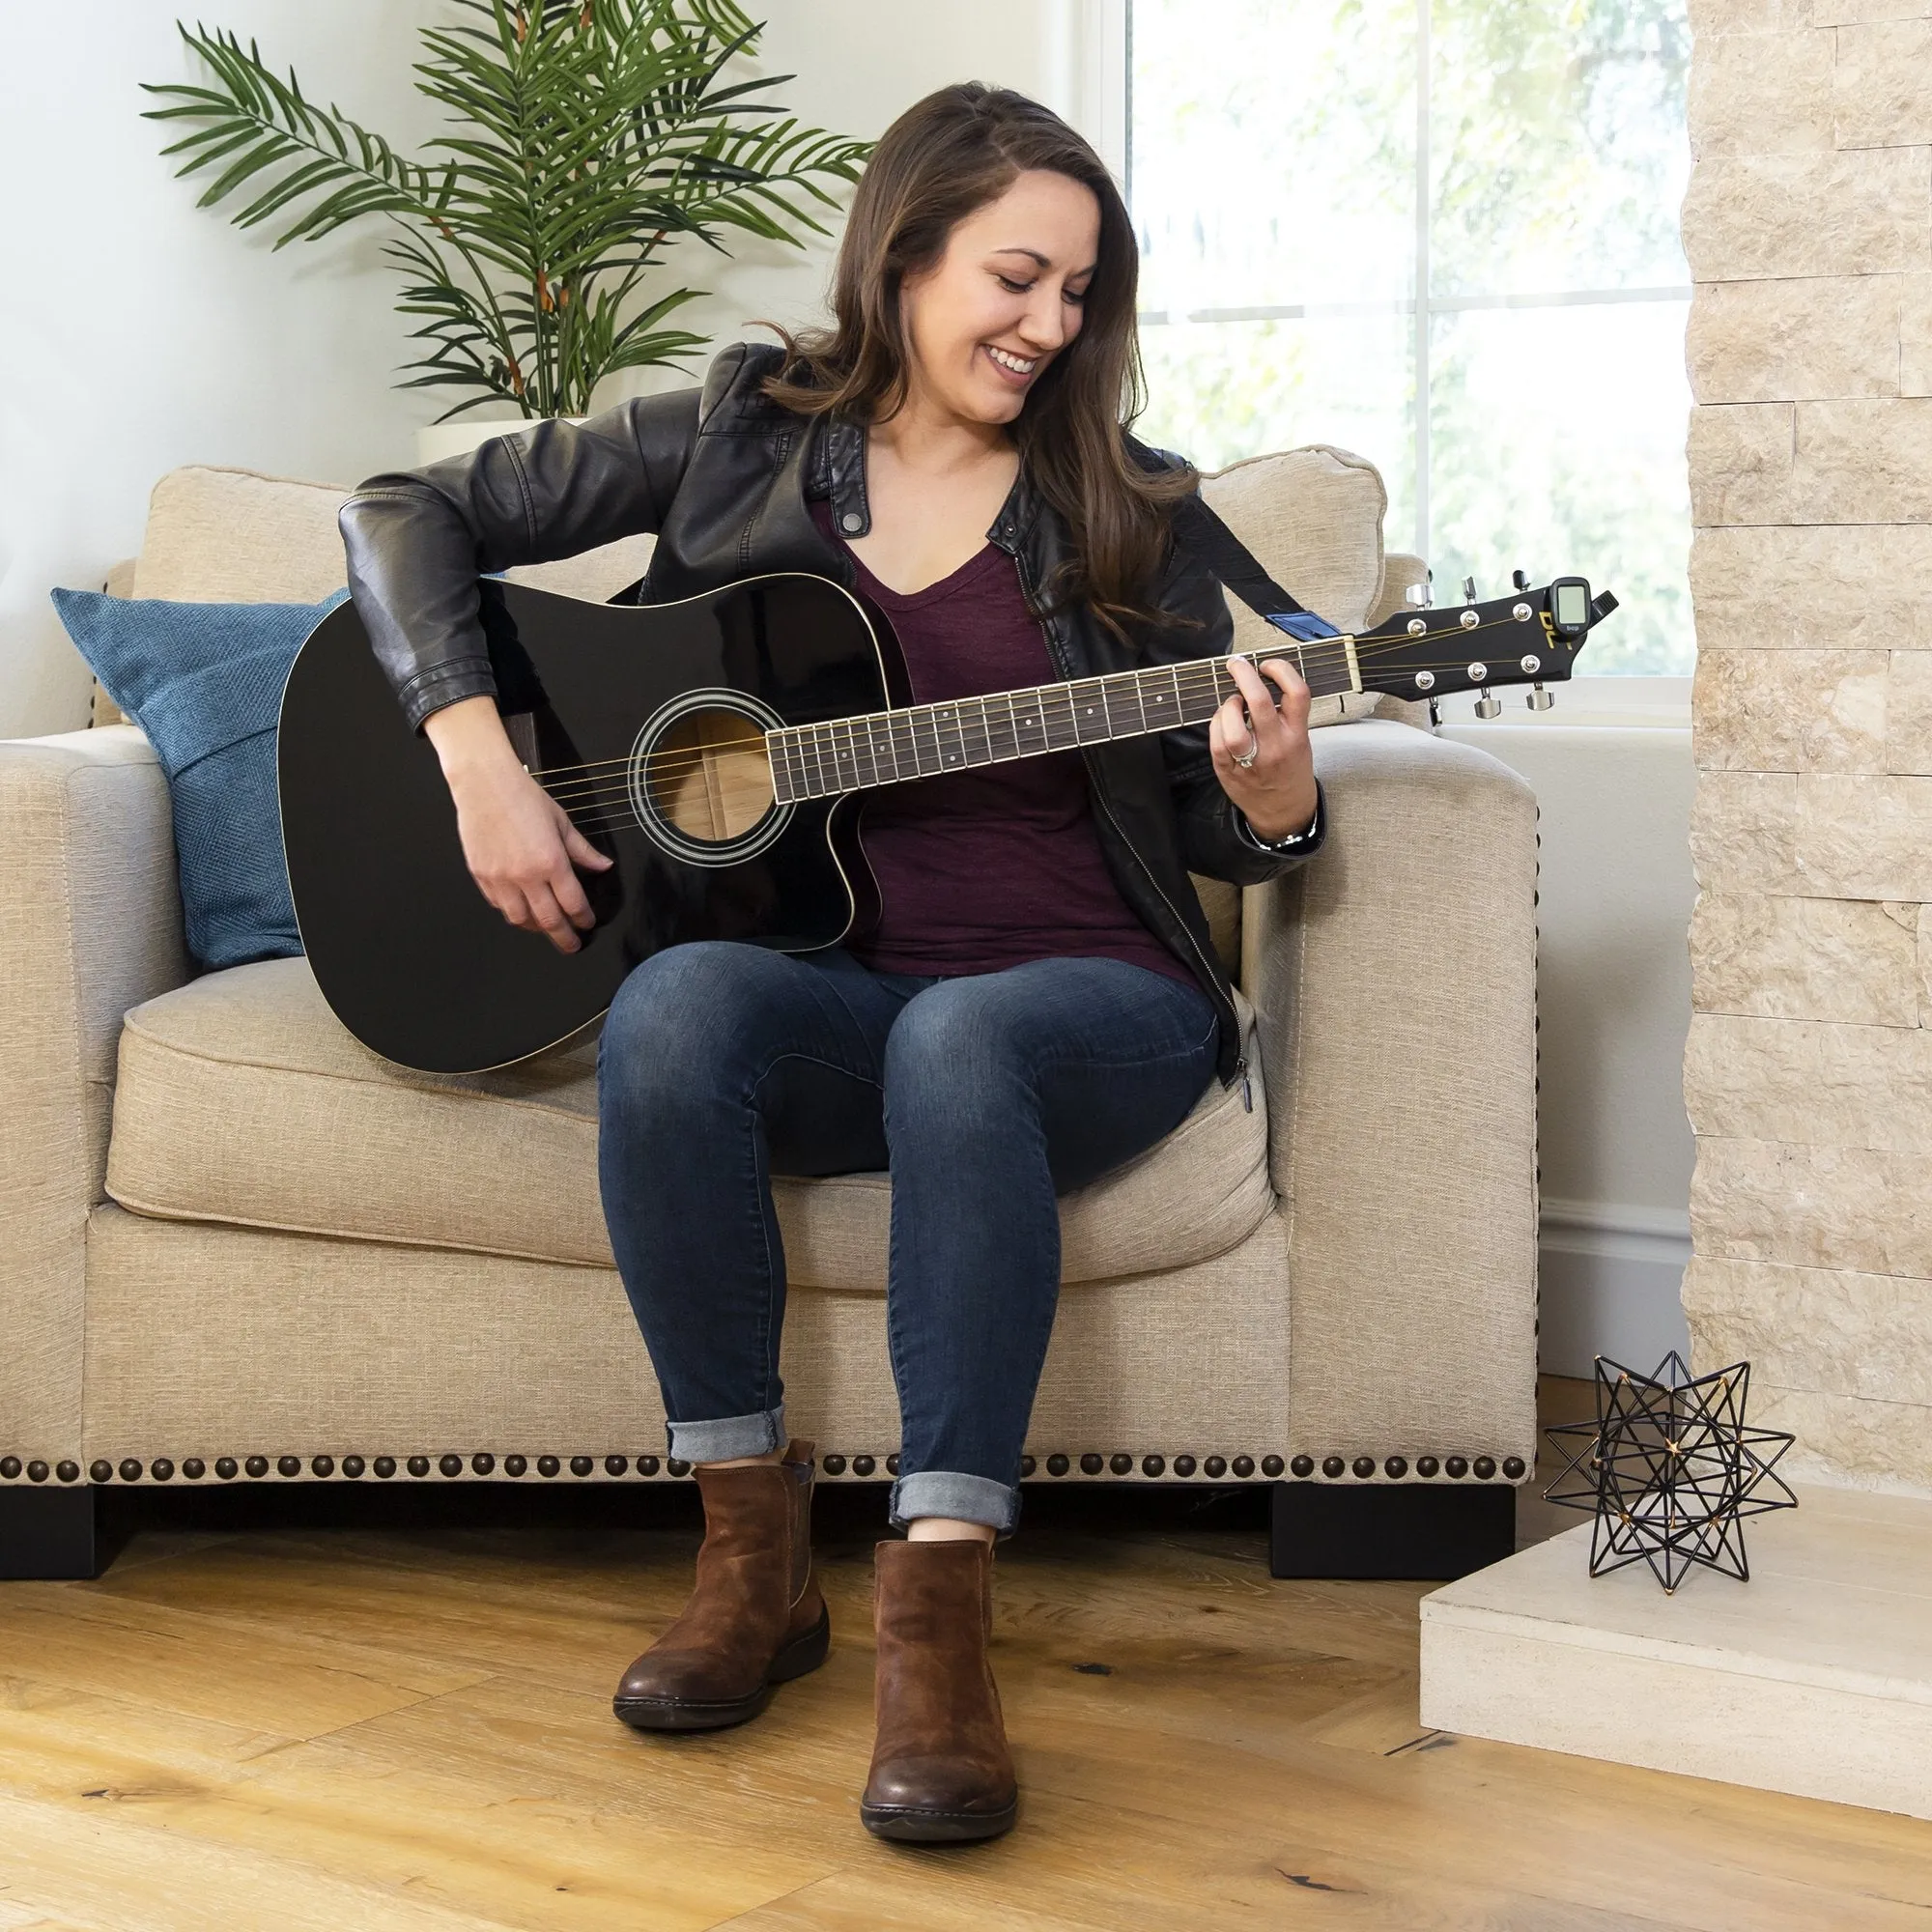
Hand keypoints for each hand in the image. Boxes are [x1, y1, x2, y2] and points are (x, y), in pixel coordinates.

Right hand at [423, 695, 613, 952]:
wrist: (484, 784)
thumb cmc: (525, 797)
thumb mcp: (561, 822)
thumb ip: (583, 850)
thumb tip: (604, 867)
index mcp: (551, 862)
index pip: (573, 904)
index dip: (583, 918)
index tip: (589, 924)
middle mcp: (526, 876)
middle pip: (549, 920)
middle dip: (564, 938)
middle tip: (572, 946)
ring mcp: (500, 879)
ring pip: (520, 919)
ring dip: (536, 928)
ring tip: (546, 927)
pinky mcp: (481, 876)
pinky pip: (499, 905)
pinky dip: (513, 912)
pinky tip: (521, 909)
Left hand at [1208, 655, 1317, 841]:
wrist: (1284, 812)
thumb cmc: (1291, 770)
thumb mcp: (1301, 739)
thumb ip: (1286, 714)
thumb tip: (1260, 681)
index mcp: (1297, 734)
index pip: (1297, 693)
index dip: (1281, 670)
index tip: (1268, 665)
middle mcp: (1276, 746)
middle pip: (1259, 702)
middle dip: (1244, 675)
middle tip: (1236, 665)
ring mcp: (1252, 761)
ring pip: (1233, 726)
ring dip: (1229, 706)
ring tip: (1232, 703)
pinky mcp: (1230, 771)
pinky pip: (1217, 742)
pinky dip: (1216, 724)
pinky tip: (1222, 721)